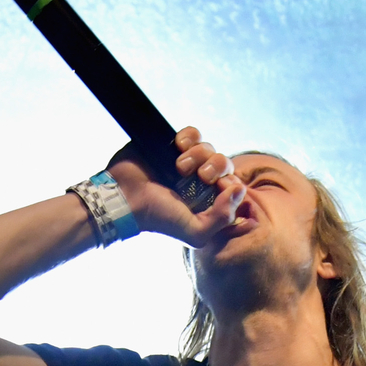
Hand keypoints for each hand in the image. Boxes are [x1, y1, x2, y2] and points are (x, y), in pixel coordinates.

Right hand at [107, 127, 246, 246]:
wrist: (125, 197)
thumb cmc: (158, 218)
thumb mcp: (195, 233)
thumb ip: (222, 219)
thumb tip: (239, 190)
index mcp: (209, 201)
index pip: (234, 185)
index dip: (230, 183)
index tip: (216, 187)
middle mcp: (200, 182)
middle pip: (224, 163)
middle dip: (216, 167)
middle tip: (200, 177)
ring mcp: (187, 162)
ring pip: (209, 147)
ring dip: (199, 154)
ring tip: (180, 166)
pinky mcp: (172, 146)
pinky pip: (193, 133)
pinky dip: (189, 137)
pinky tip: (177, 147)